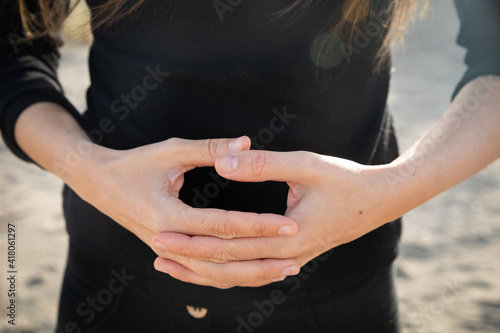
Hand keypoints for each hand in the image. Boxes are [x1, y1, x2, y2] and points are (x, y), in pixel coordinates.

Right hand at [73, 137, 298, 280]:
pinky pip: (204, 269)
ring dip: (250, 271)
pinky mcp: (169, 251)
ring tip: (284, 269)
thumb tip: (245, 143)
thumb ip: (209, 149)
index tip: (288, 223)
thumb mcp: (170, 151)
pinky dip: (230, 272)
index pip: (222, 226)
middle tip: (297, 251)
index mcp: (168, 217)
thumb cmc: (133, 164)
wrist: (97, 183)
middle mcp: (167, 241)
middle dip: (262, 254)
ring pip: (214, 271)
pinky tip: (253, 271)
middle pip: (222, 257)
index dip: (258, 225)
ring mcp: (167, 251)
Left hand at [153, 150, 394, 287]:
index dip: (191, 240)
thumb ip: (263, 165)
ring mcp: (289, 260)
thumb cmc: (345, 180)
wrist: (379, 202)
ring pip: (238, 275)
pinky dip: (228, 271)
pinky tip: (212, 266)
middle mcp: (285, 257)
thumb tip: (224, 162)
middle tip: (155, 250)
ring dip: (205, 271)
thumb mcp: (305, 164)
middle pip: (227, 266)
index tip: (159, 233)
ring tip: (172, 266)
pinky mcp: (292, 256)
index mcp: (286, 237)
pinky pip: (252, 271)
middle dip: (189, 259)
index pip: (227, 245)